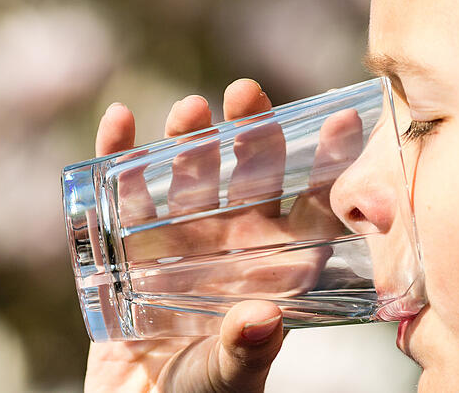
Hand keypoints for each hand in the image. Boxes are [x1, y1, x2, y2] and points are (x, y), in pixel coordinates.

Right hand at [84, 79, 361, 391]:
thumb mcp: (228, 381)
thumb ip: (246, 353)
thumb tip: (263, 320)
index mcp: (268, 268)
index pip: (305, 210)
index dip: (324, 166)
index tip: (341, 121)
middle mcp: (228, 243)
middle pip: (244, 176)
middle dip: (247, 134)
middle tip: (245, 94)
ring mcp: (177, 239)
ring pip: (186, 175)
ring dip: (187, 138)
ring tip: (189, 110)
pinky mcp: (127, 244)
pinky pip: (121, 191)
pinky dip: (118, 155)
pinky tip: (120, 121)